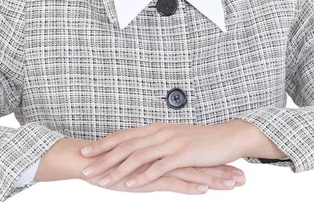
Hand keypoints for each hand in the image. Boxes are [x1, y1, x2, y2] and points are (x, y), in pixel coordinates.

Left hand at [79, 122, 246, 190]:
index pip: (124, 135)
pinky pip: (159, 167)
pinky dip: (143, 176)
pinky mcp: (183, 155)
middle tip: (85, 168)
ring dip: (118, 169)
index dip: (103, 144)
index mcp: (156, 128)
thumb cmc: (201, 141)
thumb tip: (139, 151)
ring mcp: (170, 143)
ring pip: (138, 156)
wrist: (228, 137)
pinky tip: (131, 185)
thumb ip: (156, 144)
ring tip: (102, 181)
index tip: (85, 151)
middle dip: (103, 157)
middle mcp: (160, 133)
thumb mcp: (174, 139)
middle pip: (125, 145)